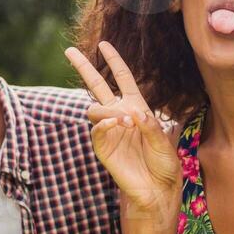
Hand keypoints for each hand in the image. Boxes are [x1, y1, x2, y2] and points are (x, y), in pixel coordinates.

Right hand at [64, 42, 180, 220]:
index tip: (104, 44)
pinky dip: (104, 124)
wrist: (156, 188)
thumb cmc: (164, 164)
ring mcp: (110, 131)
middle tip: (69, 51)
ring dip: (107, 110)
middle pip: (97, 86)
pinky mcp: (103, 148)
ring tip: (124, 121)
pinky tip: (116, 124)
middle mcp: (120, 116)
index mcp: (137, 108)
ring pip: (95, 109)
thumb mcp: (163, 142)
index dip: (114, 61)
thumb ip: (150, 126)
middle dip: (84, 68)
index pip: (122, 78)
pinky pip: (96, 130)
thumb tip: (133, 112)